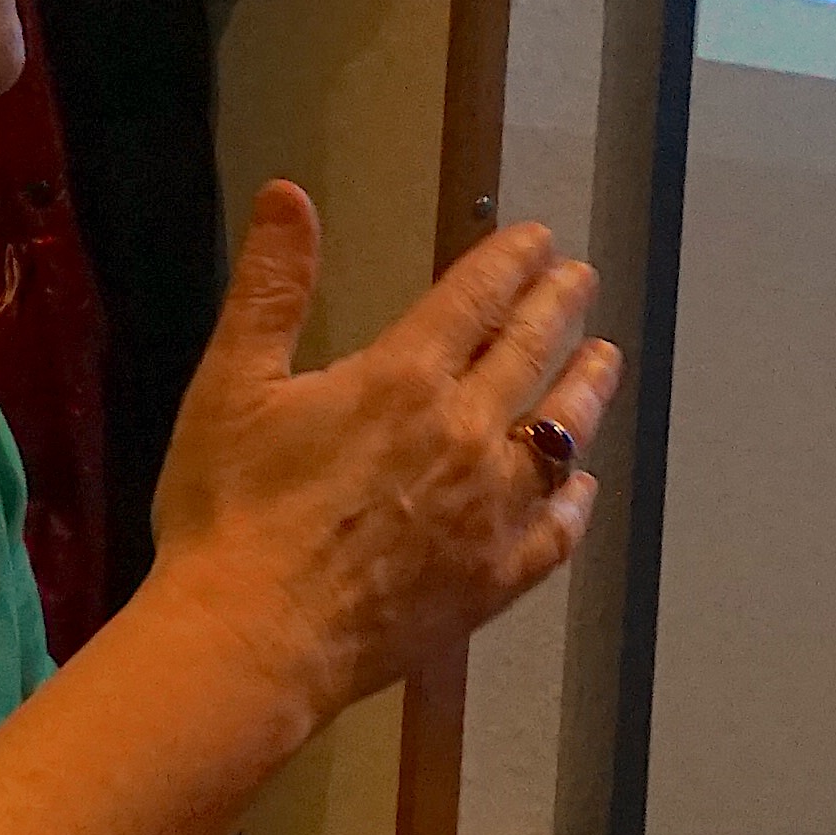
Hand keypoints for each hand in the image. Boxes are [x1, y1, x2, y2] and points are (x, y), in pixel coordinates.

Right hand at [142, 184, 618, 724]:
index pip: (476, 299)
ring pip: (560, 436)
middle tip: (582, 279)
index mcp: (403, 378)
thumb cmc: (230, 513)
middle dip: (560, 307)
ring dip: (586, 391)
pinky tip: (582, 488)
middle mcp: (465, 435)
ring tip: (606, 360)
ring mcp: (489, 512)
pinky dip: (574, 504)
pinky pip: (554, 533)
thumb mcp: (231, 385)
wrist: (249, 640)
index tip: (538, 240)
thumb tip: (288, 194)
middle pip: (530, 354)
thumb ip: (270, 287)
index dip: (510, 262)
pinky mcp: (493, 580)